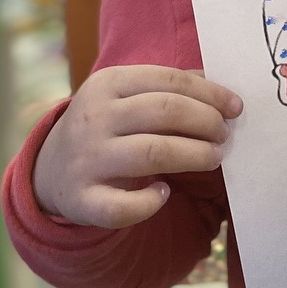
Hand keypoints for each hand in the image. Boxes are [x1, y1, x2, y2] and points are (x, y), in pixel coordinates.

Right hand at [33, 65, 242, 228]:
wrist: (50, 170)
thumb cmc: (108, 126)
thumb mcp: (127, 95)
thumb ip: (169, 87)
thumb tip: (222, 90)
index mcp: (108, 83)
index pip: (169, 80)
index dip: (210, 93)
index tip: (236, 107)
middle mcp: (93, 117)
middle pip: (164, 112)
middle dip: (205, 122)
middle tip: (225, 134)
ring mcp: (86, 159)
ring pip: (152, 153)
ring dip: (193, 155)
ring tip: (214, 158)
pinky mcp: (82, 199)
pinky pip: (121, 207)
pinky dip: (149, 204)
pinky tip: (163, 194)